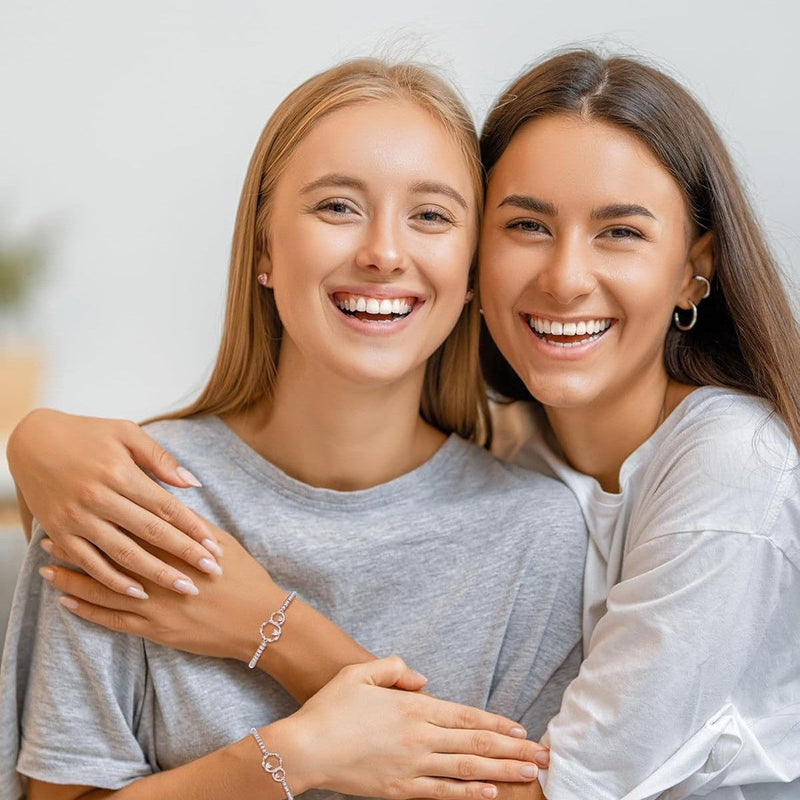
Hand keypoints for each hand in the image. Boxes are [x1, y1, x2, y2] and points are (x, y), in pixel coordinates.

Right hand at [8, 408, 222, 596]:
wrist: (32, 440)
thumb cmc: (87, 434)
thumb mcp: (126, 433)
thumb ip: (160, 458)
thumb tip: (192, 484)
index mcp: (119, 472)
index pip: (165, 506)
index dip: (193, 528)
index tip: (215, 546)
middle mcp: (98, 497)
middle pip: (150, 533)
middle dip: (184, 555)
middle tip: (212, 572)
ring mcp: (77, 518)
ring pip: (123, 553)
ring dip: (156, 574)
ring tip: (185, 589)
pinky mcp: (59, 532)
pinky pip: (89, 563)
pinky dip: (113, 581)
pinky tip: (139, 593)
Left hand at [39, 527, 274, 661]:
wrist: (258, 620)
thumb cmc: (244, 577)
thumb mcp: (222, 541)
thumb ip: (191, 523)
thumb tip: (167, 502)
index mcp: (175, 549)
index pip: (128, 530)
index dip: (99, 521)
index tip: (76, 511)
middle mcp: (159, 575)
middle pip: (108, 558)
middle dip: (75, 549)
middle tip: (46, 540)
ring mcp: (155, 605)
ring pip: (103, 591)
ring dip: (73, 580)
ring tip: (46, 571)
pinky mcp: (155, 630)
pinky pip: (113, 620)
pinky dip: (89, 611)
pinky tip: (69, 603)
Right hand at [276, 656, 547, 798]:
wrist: (304, 749)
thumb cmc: (330, 708)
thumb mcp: (360, 672)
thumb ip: (394, 668)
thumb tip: (423, 680)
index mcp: (412, 708)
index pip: (465, 717)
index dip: (497, 723)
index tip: (522, 729)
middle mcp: (419, 738)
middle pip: (476, 745)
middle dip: (513, 750)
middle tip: (544, 756)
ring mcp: (412, 767)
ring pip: (467, 770)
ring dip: (502, 772)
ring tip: (530, 774)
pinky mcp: (400, 790)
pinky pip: (442, 793)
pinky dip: (469, 794)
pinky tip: (490, 793)